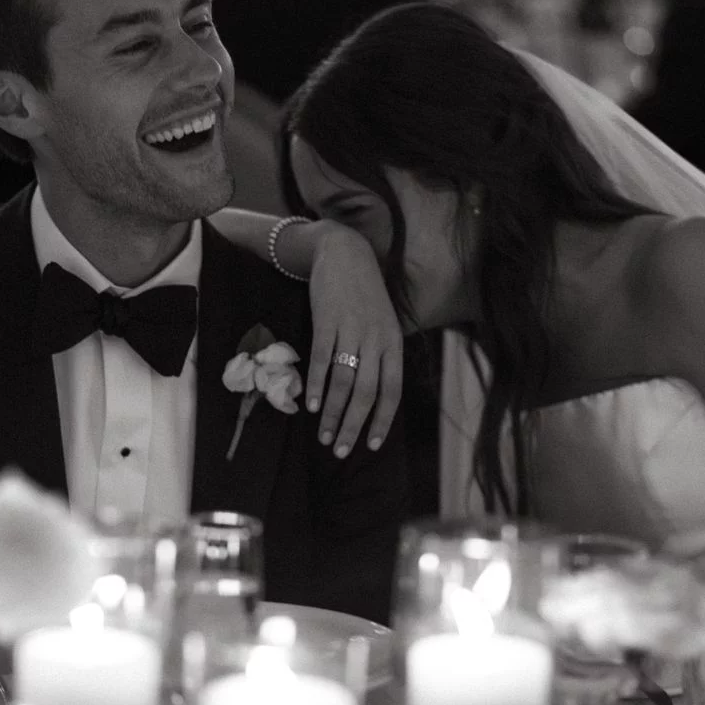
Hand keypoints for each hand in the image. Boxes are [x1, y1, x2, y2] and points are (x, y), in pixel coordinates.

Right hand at [304, 224, 403, 456]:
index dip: (382, 421)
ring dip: (332, 413)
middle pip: (366, 393)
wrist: (345, 253)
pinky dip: (316, 385)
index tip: (370, 446)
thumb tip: (372, 398)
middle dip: (352, 427)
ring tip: (322, 435)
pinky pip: (321, 360)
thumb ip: (380, 358)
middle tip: (339, 451)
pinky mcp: (327, 321)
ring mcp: (351, 330)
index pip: (391, 392)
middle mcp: (376, 340)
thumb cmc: (364, 295)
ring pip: (343, 382)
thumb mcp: (383, 325)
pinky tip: (310, 405)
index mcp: (393, 344)